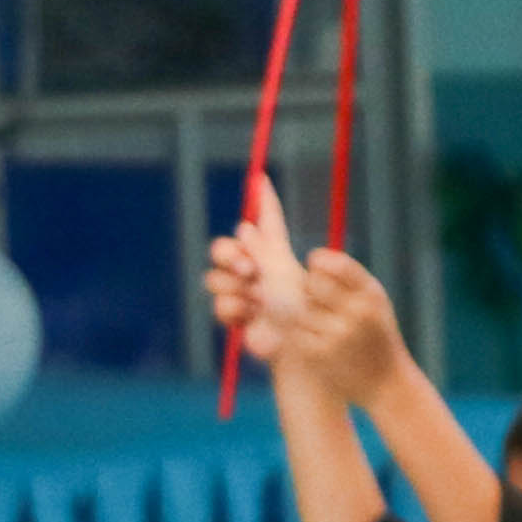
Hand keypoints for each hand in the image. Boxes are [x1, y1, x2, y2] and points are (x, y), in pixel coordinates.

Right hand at [208, 178, 301, 374]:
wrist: (301, 343)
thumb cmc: (306, 311)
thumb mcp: (286, 274)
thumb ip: (265, 250)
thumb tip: (245, 226)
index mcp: (277, 255)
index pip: (269, 222)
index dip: (265, 201)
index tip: (262, 179)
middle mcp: (257, 270)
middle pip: (223, 248)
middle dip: (228, 254)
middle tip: (248, 268)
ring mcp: (244, 293)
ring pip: (215, 277)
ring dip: (233, 285)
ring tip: (254, 296)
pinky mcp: (236, 317)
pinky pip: (219, 303)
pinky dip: (233, 307)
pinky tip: (249, 314)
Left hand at [269, 237, 412, 408]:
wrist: (388, 383)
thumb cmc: (377, 335)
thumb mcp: (376, 302)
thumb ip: (351, 278)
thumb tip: (313, 257)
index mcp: (372, 295)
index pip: (336, 264)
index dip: (319, 261)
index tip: (315, 266)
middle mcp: (358, 312)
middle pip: (313, 283)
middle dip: (309, 287)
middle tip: (315, 297)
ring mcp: (339, 334)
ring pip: (302, 308)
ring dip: (305, 313)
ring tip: (321, 323)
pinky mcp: (321, 354)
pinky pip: (297, 331)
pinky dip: (302, 333)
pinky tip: (317, 339)